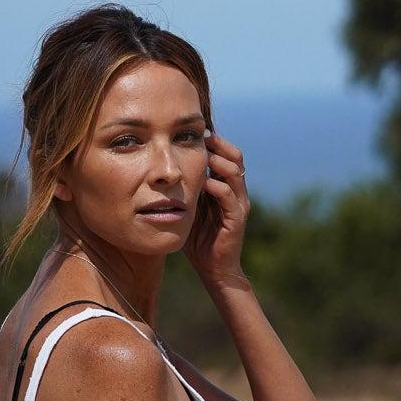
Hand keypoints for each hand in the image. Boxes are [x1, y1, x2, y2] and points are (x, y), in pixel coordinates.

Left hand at [184, 130, 249, 289]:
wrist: (212, 268)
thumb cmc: (197, 238)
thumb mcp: (188, 207)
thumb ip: (183, 189)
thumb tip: (161, 170)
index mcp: (226, 186)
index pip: (226, 155)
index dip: (214, 142)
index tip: (194, 133)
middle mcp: (236, 192)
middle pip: (235, 157)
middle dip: (219, 145)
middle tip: (200, 137)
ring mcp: (239, 204)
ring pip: (235, 172)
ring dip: (218, 161)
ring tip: (202, 155)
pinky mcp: (237, 219)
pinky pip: (230, 196)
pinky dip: (217, 187)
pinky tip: (203, 184)